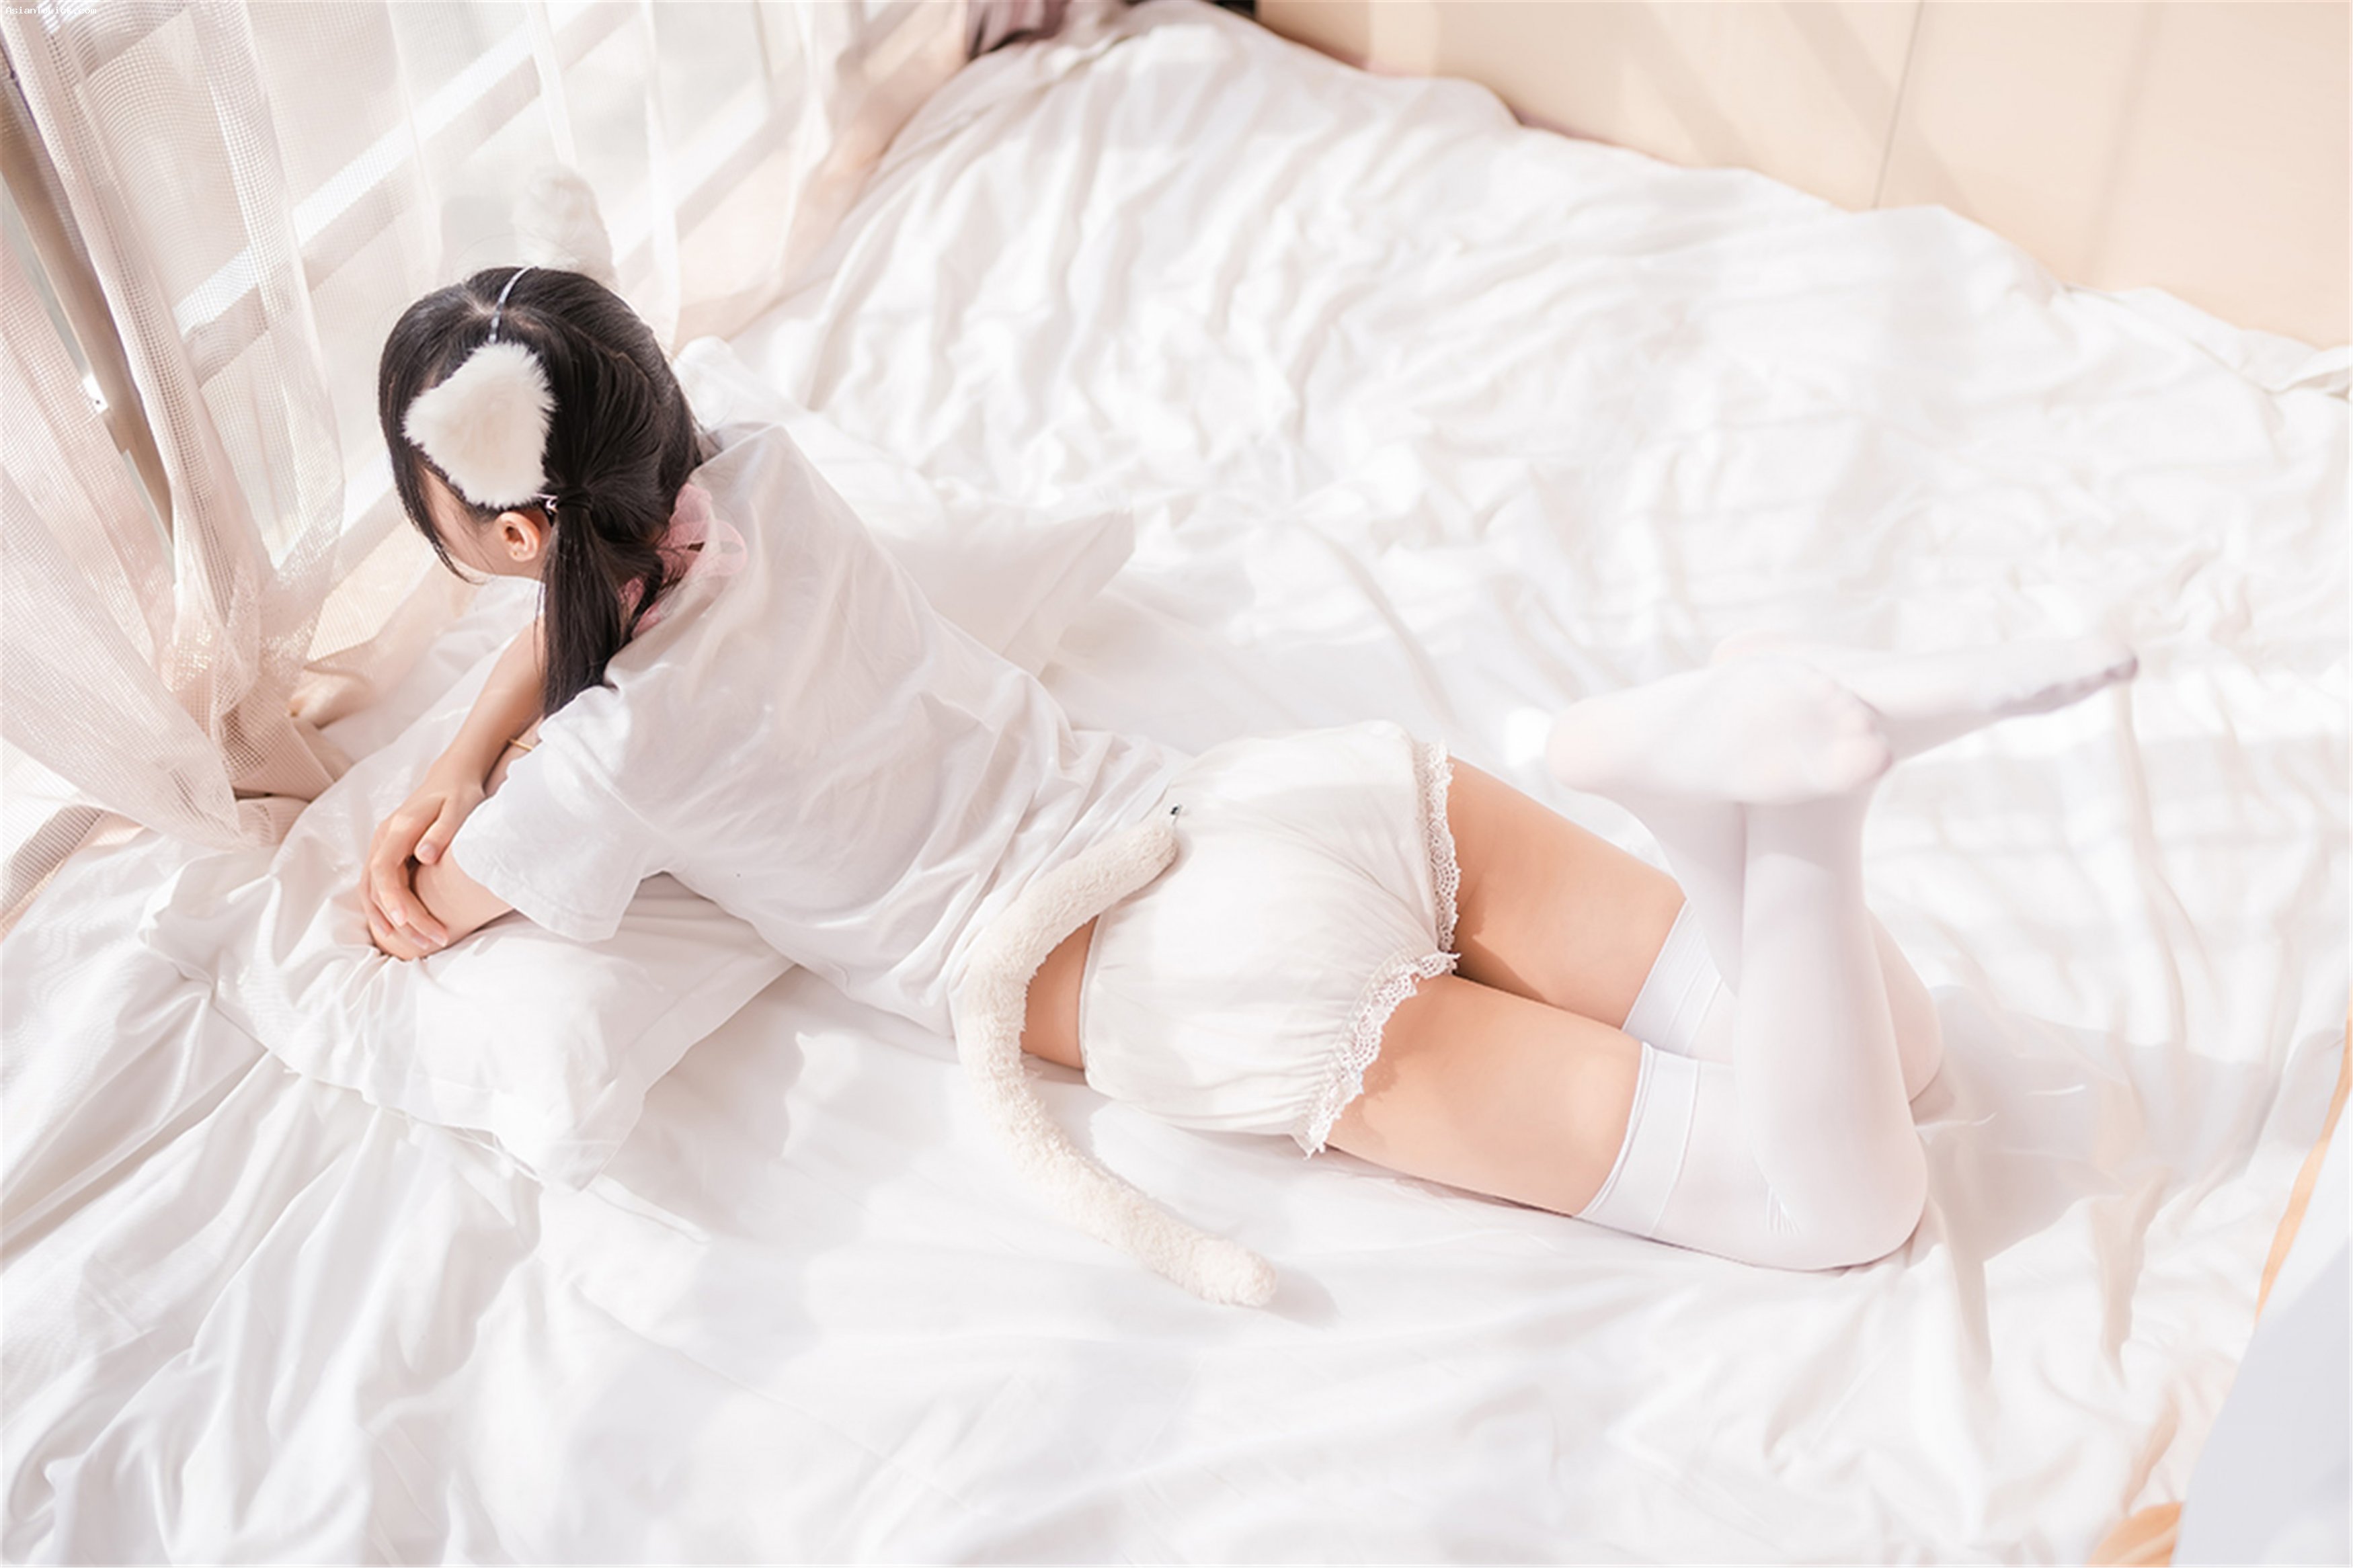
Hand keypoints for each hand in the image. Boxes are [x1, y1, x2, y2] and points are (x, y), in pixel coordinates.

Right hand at [362, 761, 487, 951]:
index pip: (384, 870)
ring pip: (373, 891)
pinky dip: (385, 911)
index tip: (408, 922)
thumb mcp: (459, 808)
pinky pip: (378, 887)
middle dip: (402, 919)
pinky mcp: (389, 854)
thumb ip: (442, 832)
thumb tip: (424, 856)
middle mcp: (383, 838)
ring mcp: (382, 846)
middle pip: (378, 887)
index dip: (393, 899)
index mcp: (399, 828)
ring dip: (392, 920)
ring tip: (422, 944)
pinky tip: (403, 931)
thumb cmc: (460, 793)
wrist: (451, 777)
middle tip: (432, 941)